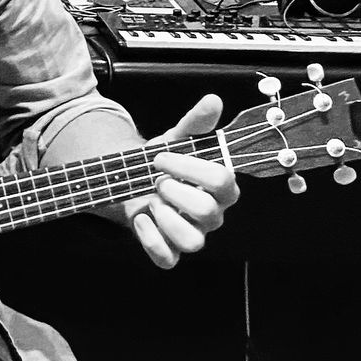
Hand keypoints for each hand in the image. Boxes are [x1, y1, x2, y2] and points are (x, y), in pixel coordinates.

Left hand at [111, 95, 239, 269]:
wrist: (138, 181)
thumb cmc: (165, 163)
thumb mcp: (177, 139)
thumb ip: (196, 122)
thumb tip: (213, 101)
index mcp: (221, 186)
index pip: (222, 180)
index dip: (189, 168)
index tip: (161, 156)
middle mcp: (212, 214)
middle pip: (209, 213)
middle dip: (176, 193)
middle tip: (158, 181)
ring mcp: (192, 234)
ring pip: (193, 242)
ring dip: (167, 219)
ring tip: (153, 201)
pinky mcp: (170, 250)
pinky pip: (167, 259)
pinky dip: (150, 238)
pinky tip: (140, 218)